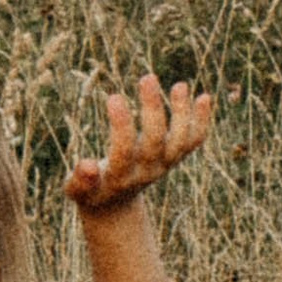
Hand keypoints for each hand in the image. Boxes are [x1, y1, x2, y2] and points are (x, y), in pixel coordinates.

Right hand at [64, 75, 214, 212]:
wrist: (114, 204)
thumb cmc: (90, 191)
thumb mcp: (76, 190)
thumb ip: (79, 180)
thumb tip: (87, 166)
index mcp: (120, 177)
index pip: (124, 151)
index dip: (121, 125)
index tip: (113, 96)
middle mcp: (147, 171)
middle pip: (156, 142)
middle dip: (153, 110)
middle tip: (147, 77)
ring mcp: (164, 165)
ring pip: (181, 141)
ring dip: (182, 113)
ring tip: (180, 86)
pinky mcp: (174, 157)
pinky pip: (194, 141)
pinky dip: (202, 121)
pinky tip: (204, 97)